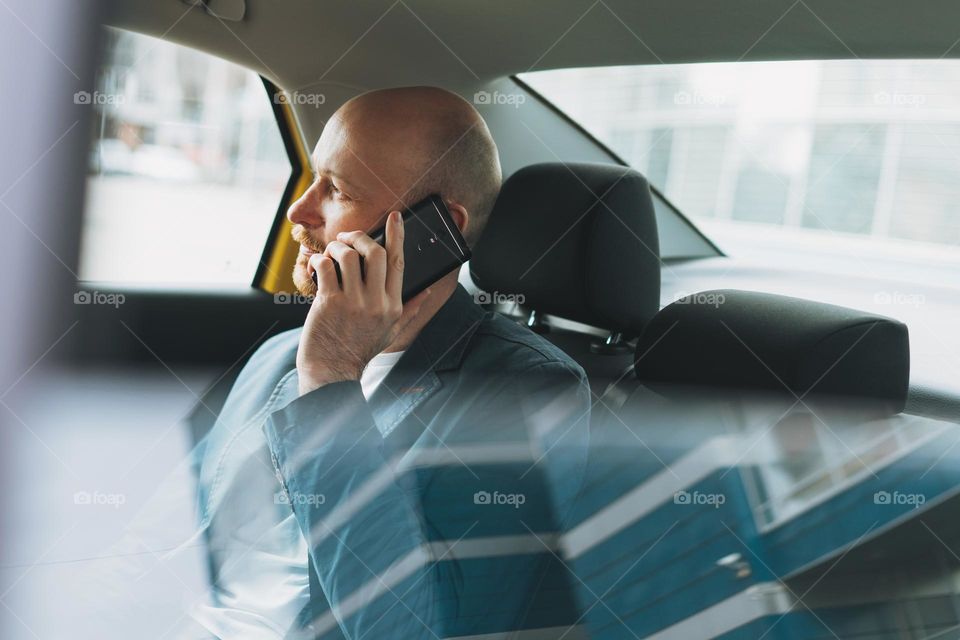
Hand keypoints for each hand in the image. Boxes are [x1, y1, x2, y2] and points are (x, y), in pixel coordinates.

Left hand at [296, 210, 430, 395]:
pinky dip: (319, 260)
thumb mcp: (392, 331)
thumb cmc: (360, 350)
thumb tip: (427, 291)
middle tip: (348, 238)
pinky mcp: (329, 302)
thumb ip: (410, 309)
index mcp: (393, 305)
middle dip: (360, 237)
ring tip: (331, 254)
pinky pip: (326, 267)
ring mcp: (353, 302)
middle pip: (375, 253)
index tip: (395, 217)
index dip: (397, 236)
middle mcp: (376, 302)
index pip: (399, 263)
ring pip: (349, 256)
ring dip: (337, 248)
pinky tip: (317, 266)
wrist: (333, 370)